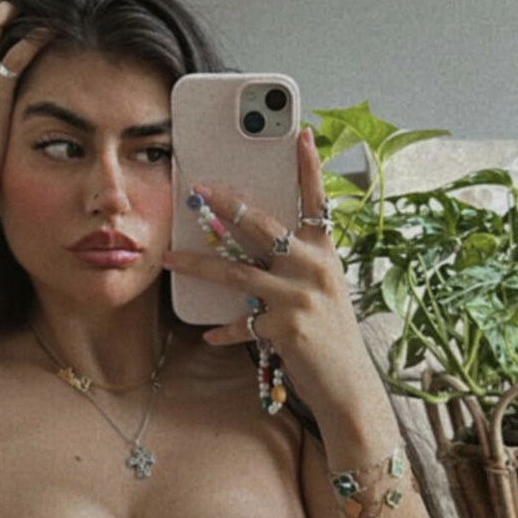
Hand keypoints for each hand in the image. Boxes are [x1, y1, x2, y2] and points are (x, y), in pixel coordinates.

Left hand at [162, 129, 371, 416]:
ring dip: (198, 265)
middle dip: (226, 204)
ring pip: (237, 273)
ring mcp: (299, 296)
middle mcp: (313, 267)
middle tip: (197, 189)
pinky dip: (224, 330)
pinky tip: (208, 334)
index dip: (309, 166)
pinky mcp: (286, 327)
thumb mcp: (321, 292)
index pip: (316, 201)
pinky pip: (243, 323)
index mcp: (324, 253)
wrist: (348, 385)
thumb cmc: (330, 337)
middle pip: (262, 225)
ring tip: (169, 259)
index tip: (300, 133)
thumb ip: (294, 268)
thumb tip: (254, 251)